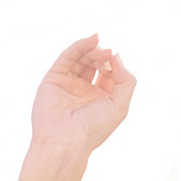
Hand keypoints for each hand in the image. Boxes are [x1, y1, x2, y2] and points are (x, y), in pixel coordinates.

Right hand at [17, 36, 137, 180]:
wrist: (66, 141)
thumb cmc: (94, 128)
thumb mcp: (120, 105)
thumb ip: (125, 80)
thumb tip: (117, 56)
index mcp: (101, 98)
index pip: (110, 73)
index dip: (116, 65)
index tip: (118, 59)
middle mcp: (84, 90)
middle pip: (96, 63)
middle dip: (104, 56)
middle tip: (109, 52)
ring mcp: (68, 83)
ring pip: (82, 58)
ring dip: (93, 49)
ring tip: (103, 47)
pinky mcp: (54, 78)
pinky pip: (68, 57)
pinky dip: (80, 46)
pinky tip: (92, 40)